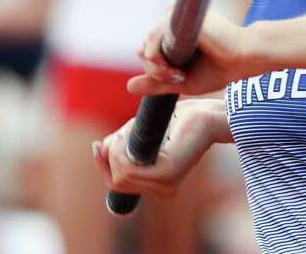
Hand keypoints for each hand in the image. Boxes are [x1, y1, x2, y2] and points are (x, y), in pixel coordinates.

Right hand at [92, 99, 226, 198]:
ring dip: (116, 150)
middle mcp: (163, 191)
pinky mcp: (167, 174)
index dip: (104, 166)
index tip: (99, 145)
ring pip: (120, 176)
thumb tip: (101, 149)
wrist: (207, 114)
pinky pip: (128, 170)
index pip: (119, 184)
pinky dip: (121, 151)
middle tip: (121, 132)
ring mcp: (165, 185)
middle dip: (111, 155)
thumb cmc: (177, 121)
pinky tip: (127, 136)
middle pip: (117, 181)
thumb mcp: (142, 134)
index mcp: (159, 186)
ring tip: (128, 130)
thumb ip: (121, 145)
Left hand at [128, 13, 251, 97]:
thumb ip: (157, 83)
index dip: (156, 70)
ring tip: (179, 75)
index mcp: (174, 32)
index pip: (147, 51)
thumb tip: (128, 86)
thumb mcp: (182, 82)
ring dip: (157, 68)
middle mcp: (173, 20)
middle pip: (143, 48)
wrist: (242, 58)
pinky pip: (152, 40)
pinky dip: (158, 61)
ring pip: (146, 46)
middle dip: (155, 71)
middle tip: (178, 78)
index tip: (177, 79)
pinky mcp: (179, 18)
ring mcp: (175, 17)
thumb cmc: (220, 68)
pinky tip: (176, 70)